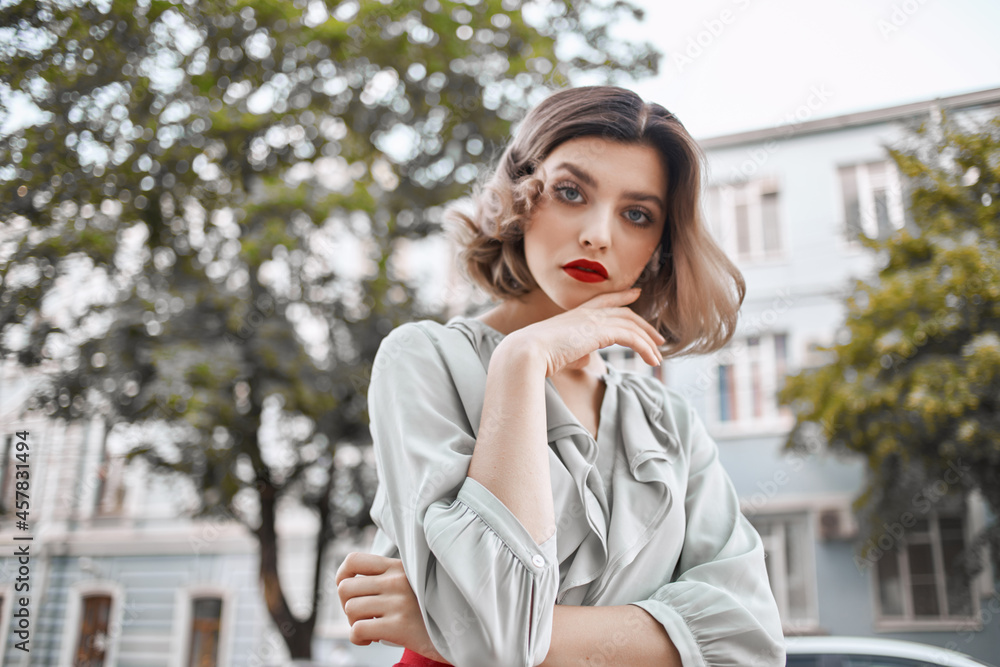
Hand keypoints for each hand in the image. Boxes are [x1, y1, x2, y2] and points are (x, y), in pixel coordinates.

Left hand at [335, 552, 449, 663]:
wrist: (460, 632)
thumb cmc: (429, 609)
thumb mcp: (413, 581)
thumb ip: (388, 576)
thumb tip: (349, 582)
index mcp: (398, 566)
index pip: (354, 560)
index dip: (342, 576)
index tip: (349, 592)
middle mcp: (396, 581)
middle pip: (345, 588)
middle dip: (346, 606)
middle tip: (362, 616)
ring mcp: (398, 602)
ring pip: (350, 609)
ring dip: (354, 623)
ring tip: (371, 628)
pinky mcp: (398, 625)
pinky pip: (357, 630)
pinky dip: (358, 639)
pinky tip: (372, 639)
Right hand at [503, 287, 665, 376]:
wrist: (527, 353)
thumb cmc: (537, 356)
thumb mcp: (561, 353)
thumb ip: (578, 353)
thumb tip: (590, 359)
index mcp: (575, 315)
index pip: (604, 301)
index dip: (622, 296)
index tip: (636, 293)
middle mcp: (586, 313)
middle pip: (624, 313)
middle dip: (643, 325)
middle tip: (658, 337)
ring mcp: (593, 320)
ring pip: (631, 326)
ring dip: (648, 342)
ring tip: (658, 358)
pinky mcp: (599, 332)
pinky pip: (630, 337)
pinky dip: (645, 348)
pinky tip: (653, 360)